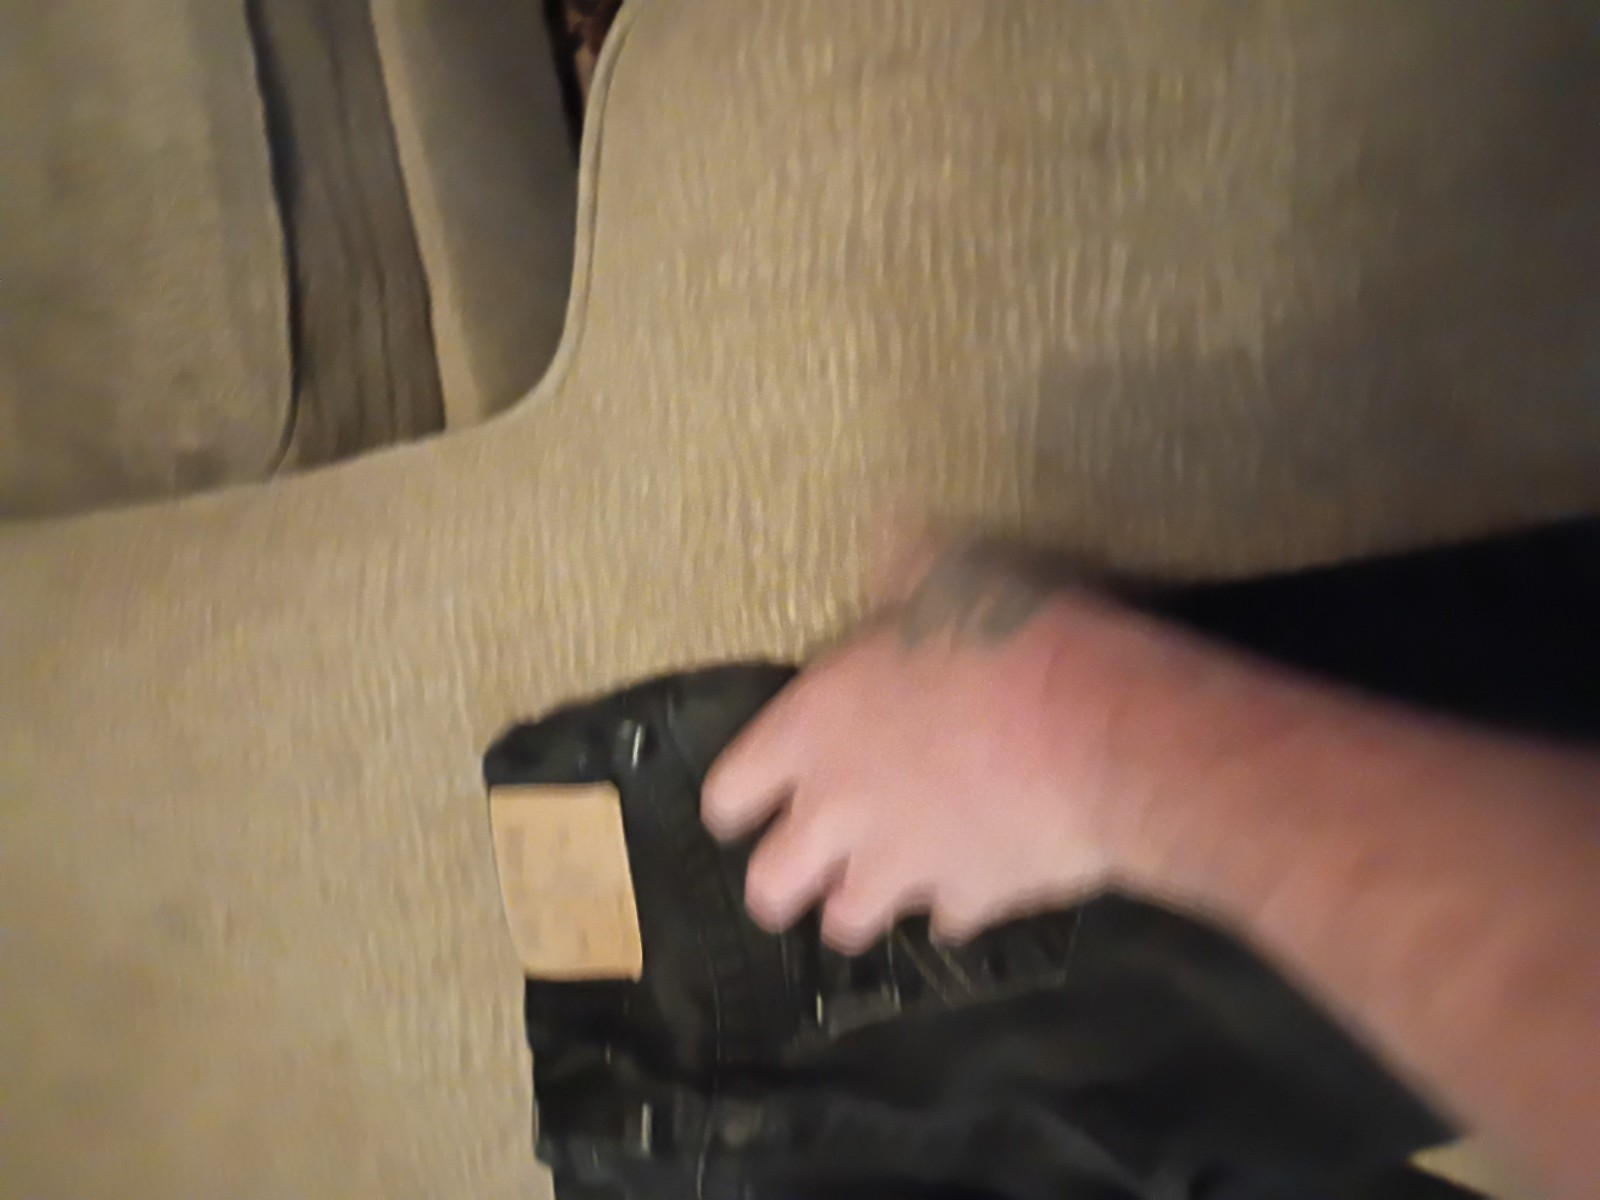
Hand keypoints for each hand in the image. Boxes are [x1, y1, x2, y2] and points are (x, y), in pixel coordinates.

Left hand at [702, 539, 1146, 951]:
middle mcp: (838, 812)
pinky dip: (956, 906)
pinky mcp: (971, 901)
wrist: (1096, 731)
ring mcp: (902, 867)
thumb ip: (903, 569)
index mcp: (810, 731)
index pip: (727, 795)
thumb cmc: (1007, 641)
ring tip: (884, 882)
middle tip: (808, 868)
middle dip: (780, 884)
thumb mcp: (946, 578)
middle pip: (768, 886)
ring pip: (848, 923)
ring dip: (860, 904)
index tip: (751, 804)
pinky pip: (947, 921)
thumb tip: (886, 527)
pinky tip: (975, 880)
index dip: (736, 802)